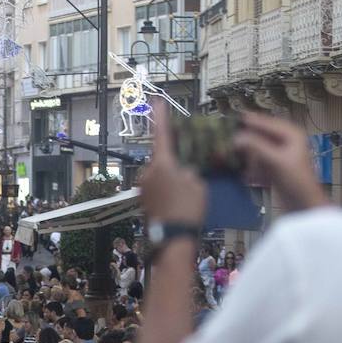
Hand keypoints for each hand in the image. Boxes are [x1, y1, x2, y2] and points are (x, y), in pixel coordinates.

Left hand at [139, 101, 207, 227]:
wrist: (173, 240)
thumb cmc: (188, 210)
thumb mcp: (198, 185)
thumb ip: (191, 171)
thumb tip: (184, 170)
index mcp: (161, 164)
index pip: (162, 135)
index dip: (161, 118)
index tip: (158, 102)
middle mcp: (147, 173)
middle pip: (162, 158)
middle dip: (174, 157)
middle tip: (189, 161)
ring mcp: (143, 189)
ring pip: (160, 174)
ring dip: (171, 174)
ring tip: (187, 186)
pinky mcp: (144, 202)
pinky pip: (158, 187)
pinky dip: (167, 187)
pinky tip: (179, 196)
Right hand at [234, 112, 329, 213]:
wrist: (304, 205)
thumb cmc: (295, 181)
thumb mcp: (276, 160)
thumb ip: (256, 146)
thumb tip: (236, 137)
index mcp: (291, 134)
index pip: (267, 122)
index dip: (250, 120)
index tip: (232, 118)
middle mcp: (286, 141)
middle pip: (261, 134)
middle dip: (247, 138)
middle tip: (228, 137)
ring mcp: (280, 154)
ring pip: (258, 147)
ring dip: (248, 153)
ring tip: (233, 155)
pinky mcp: (275, 167)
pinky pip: (259, 160)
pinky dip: (252, 164)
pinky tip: (245, 171)